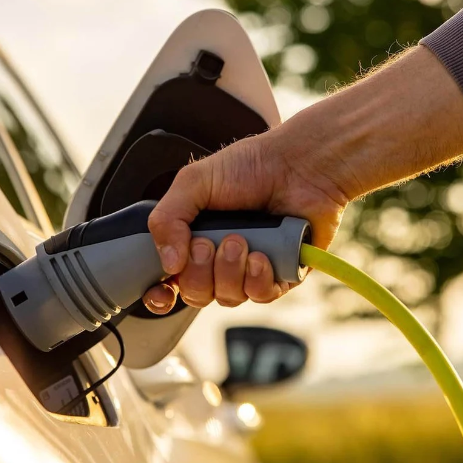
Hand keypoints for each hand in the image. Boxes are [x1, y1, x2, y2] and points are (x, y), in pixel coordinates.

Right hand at [142, 125, 352, 313]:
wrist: (300, 164)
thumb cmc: (252, 165)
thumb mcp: (194, 182)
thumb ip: (167, 218)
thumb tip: (168, 263)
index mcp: (194, 237)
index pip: (170, 280)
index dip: (161, 294)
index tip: (161, 291)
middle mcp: (220, 258)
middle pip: (196, 294)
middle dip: (198, 273)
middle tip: (208, 243)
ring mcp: (250, 269)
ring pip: (228, 297)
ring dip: (229, 271)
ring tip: (240, 240)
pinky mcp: (281, 275)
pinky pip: (261, 296)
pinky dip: (257, 280)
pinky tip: (262, 256)